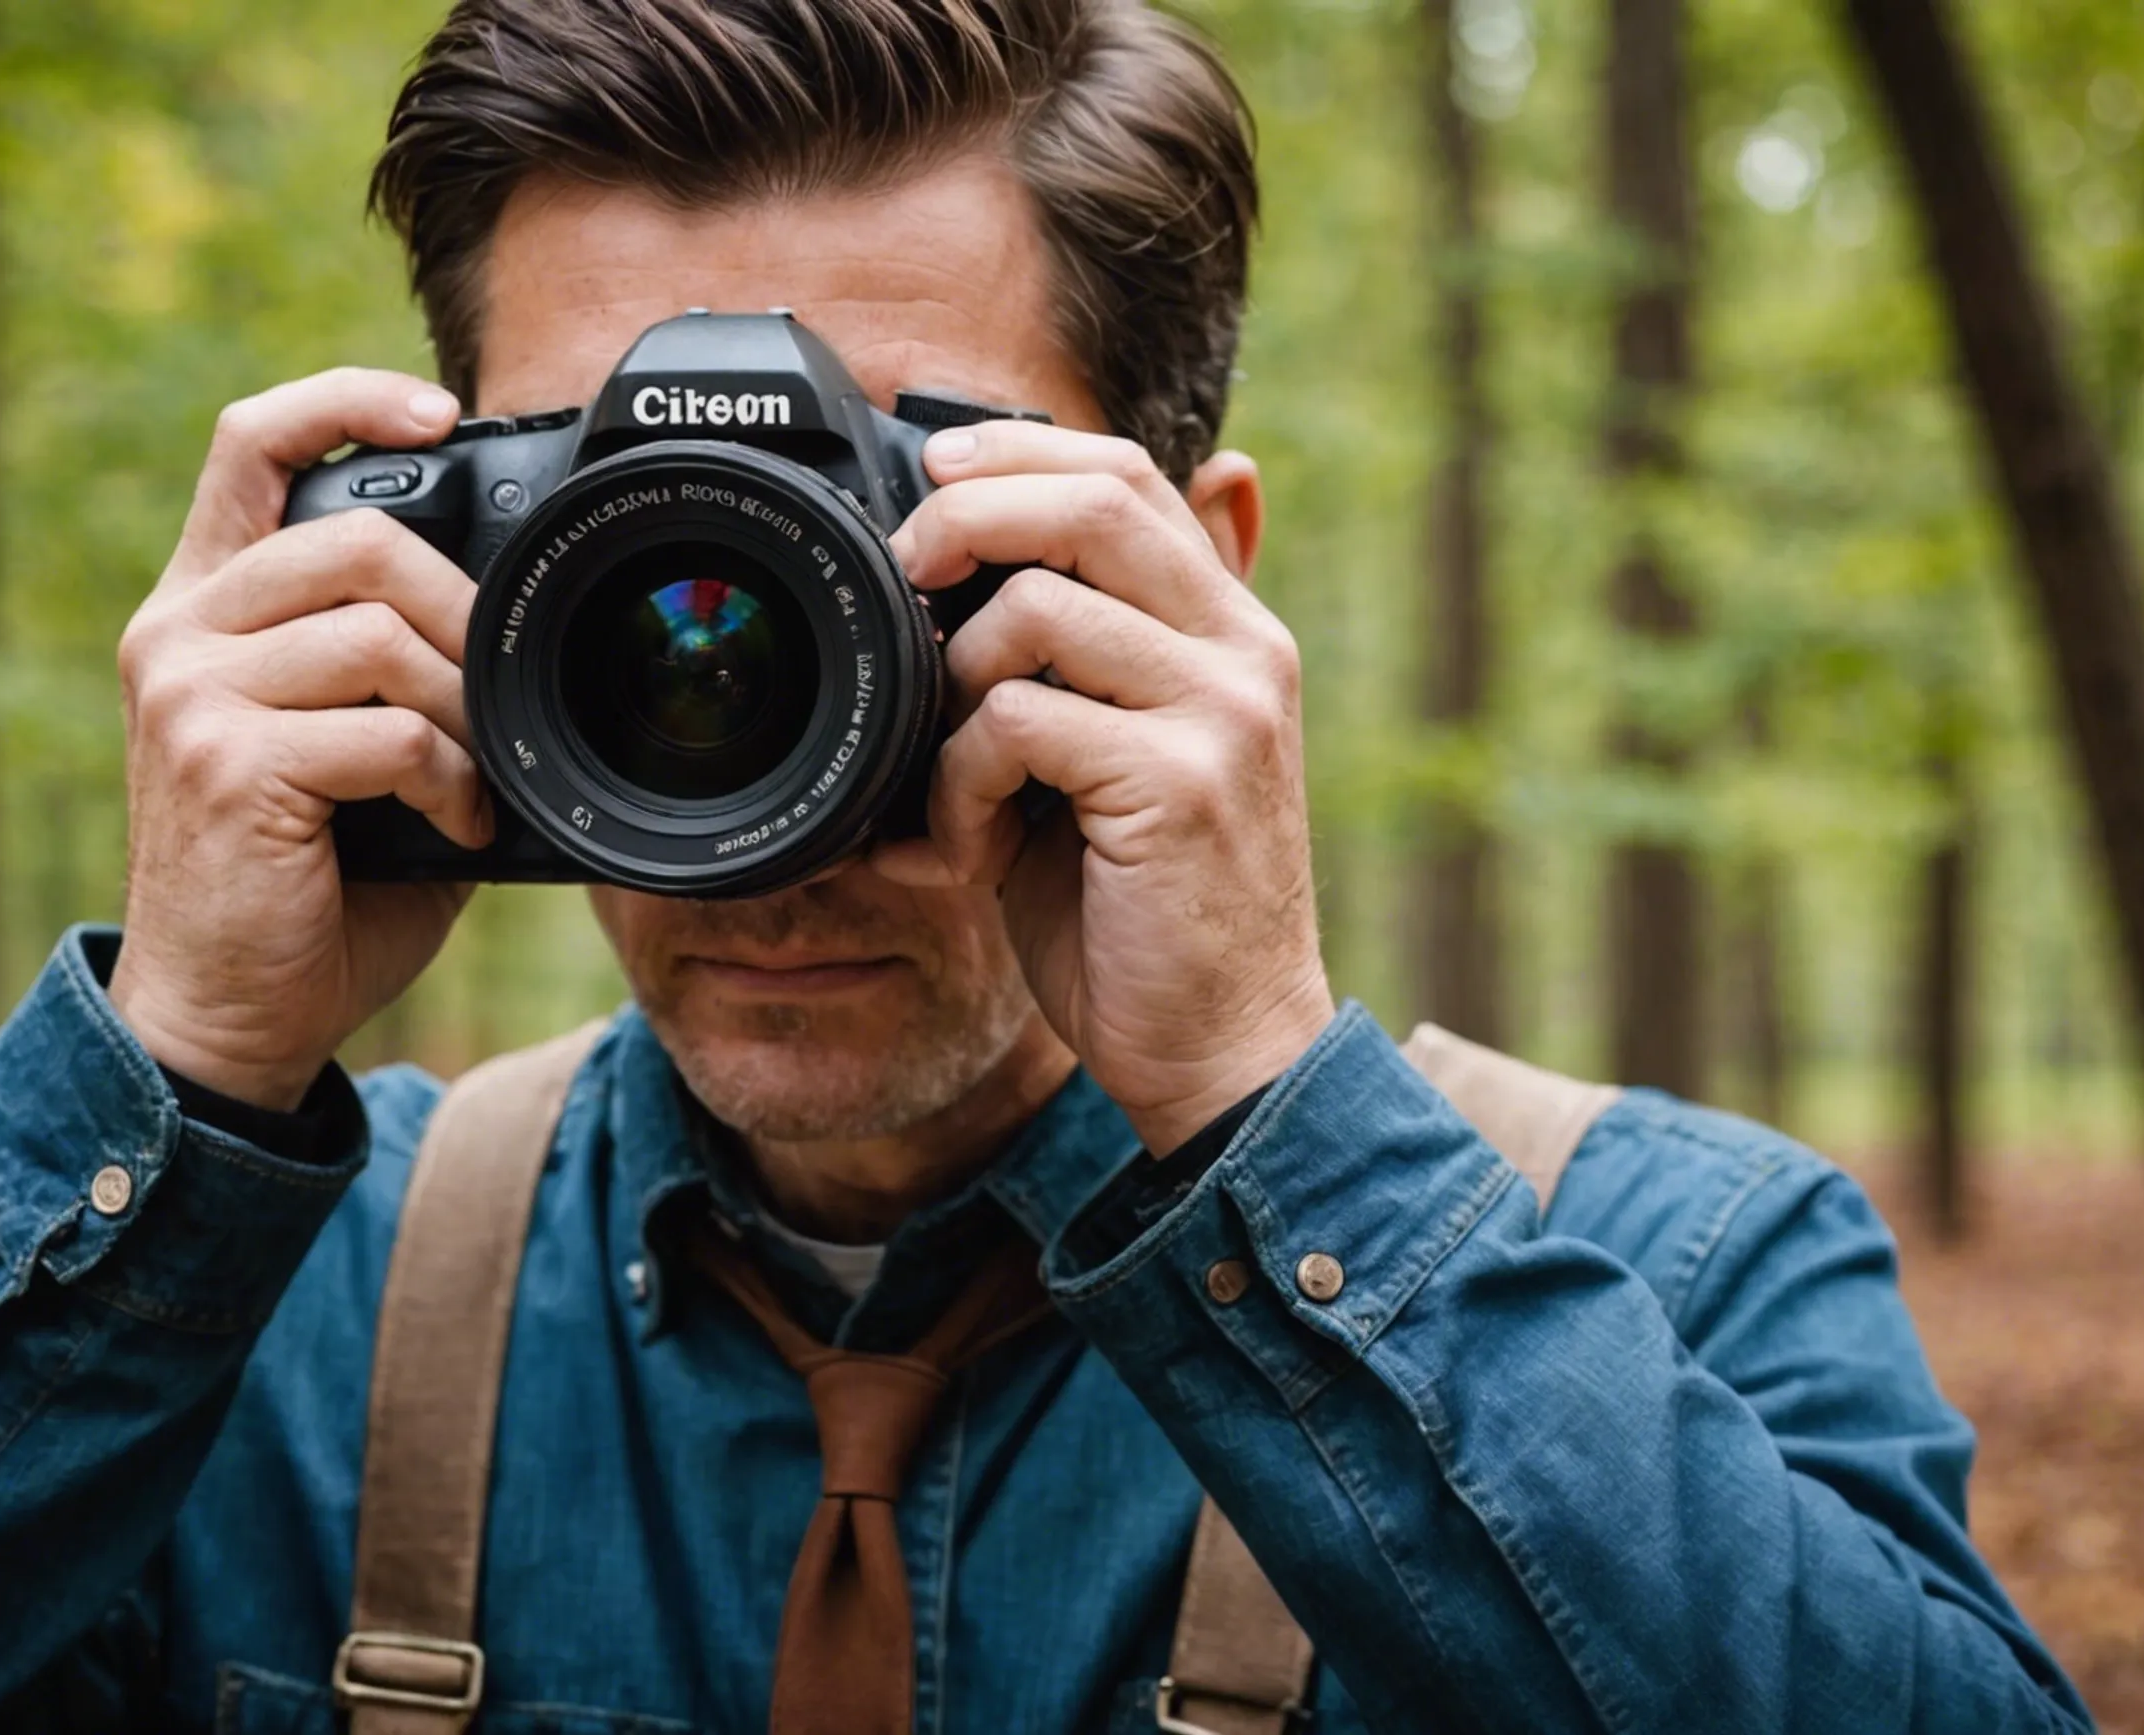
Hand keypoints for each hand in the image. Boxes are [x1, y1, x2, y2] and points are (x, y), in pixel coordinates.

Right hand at [106, 370, 487, 1109]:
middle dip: (463, 612)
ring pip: (378, 632)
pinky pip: (385, 730)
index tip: (437, 413)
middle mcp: (178, 633)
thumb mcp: (345, 749)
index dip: (345, 401)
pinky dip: (449, 779)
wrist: (224, 1016)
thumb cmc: (301, 890)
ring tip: (473, 775)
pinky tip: (454, 825)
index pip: (251, 444)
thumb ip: (397, 671)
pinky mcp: (225, 761)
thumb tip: (518, 621)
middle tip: (496, 691)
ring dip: (464, 708)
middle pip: (357, 542)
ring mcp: (189, 693)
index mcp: (202, 609)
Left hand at [874, 423, 1336, 1154]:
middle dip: (966, 519)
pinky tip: (968, 852)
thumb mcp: (1120, 765)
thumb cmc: (1148, 917)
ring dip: (950, 691)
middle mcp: (1242, 653)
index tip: (931, 472)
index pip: (1128, 475)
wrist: (1226, 1054)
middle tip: (902, 576)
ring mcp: (1219, 713)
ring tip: (948, 783)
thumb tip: (1004, 566)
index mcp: (1230, 633)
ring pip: (1037, 610)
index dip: (1019, 453)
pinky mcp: (1178, 784)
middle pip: (1091, 500)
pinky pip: (1018, 723)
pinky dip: (957, 785)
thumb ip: (1085, 667)